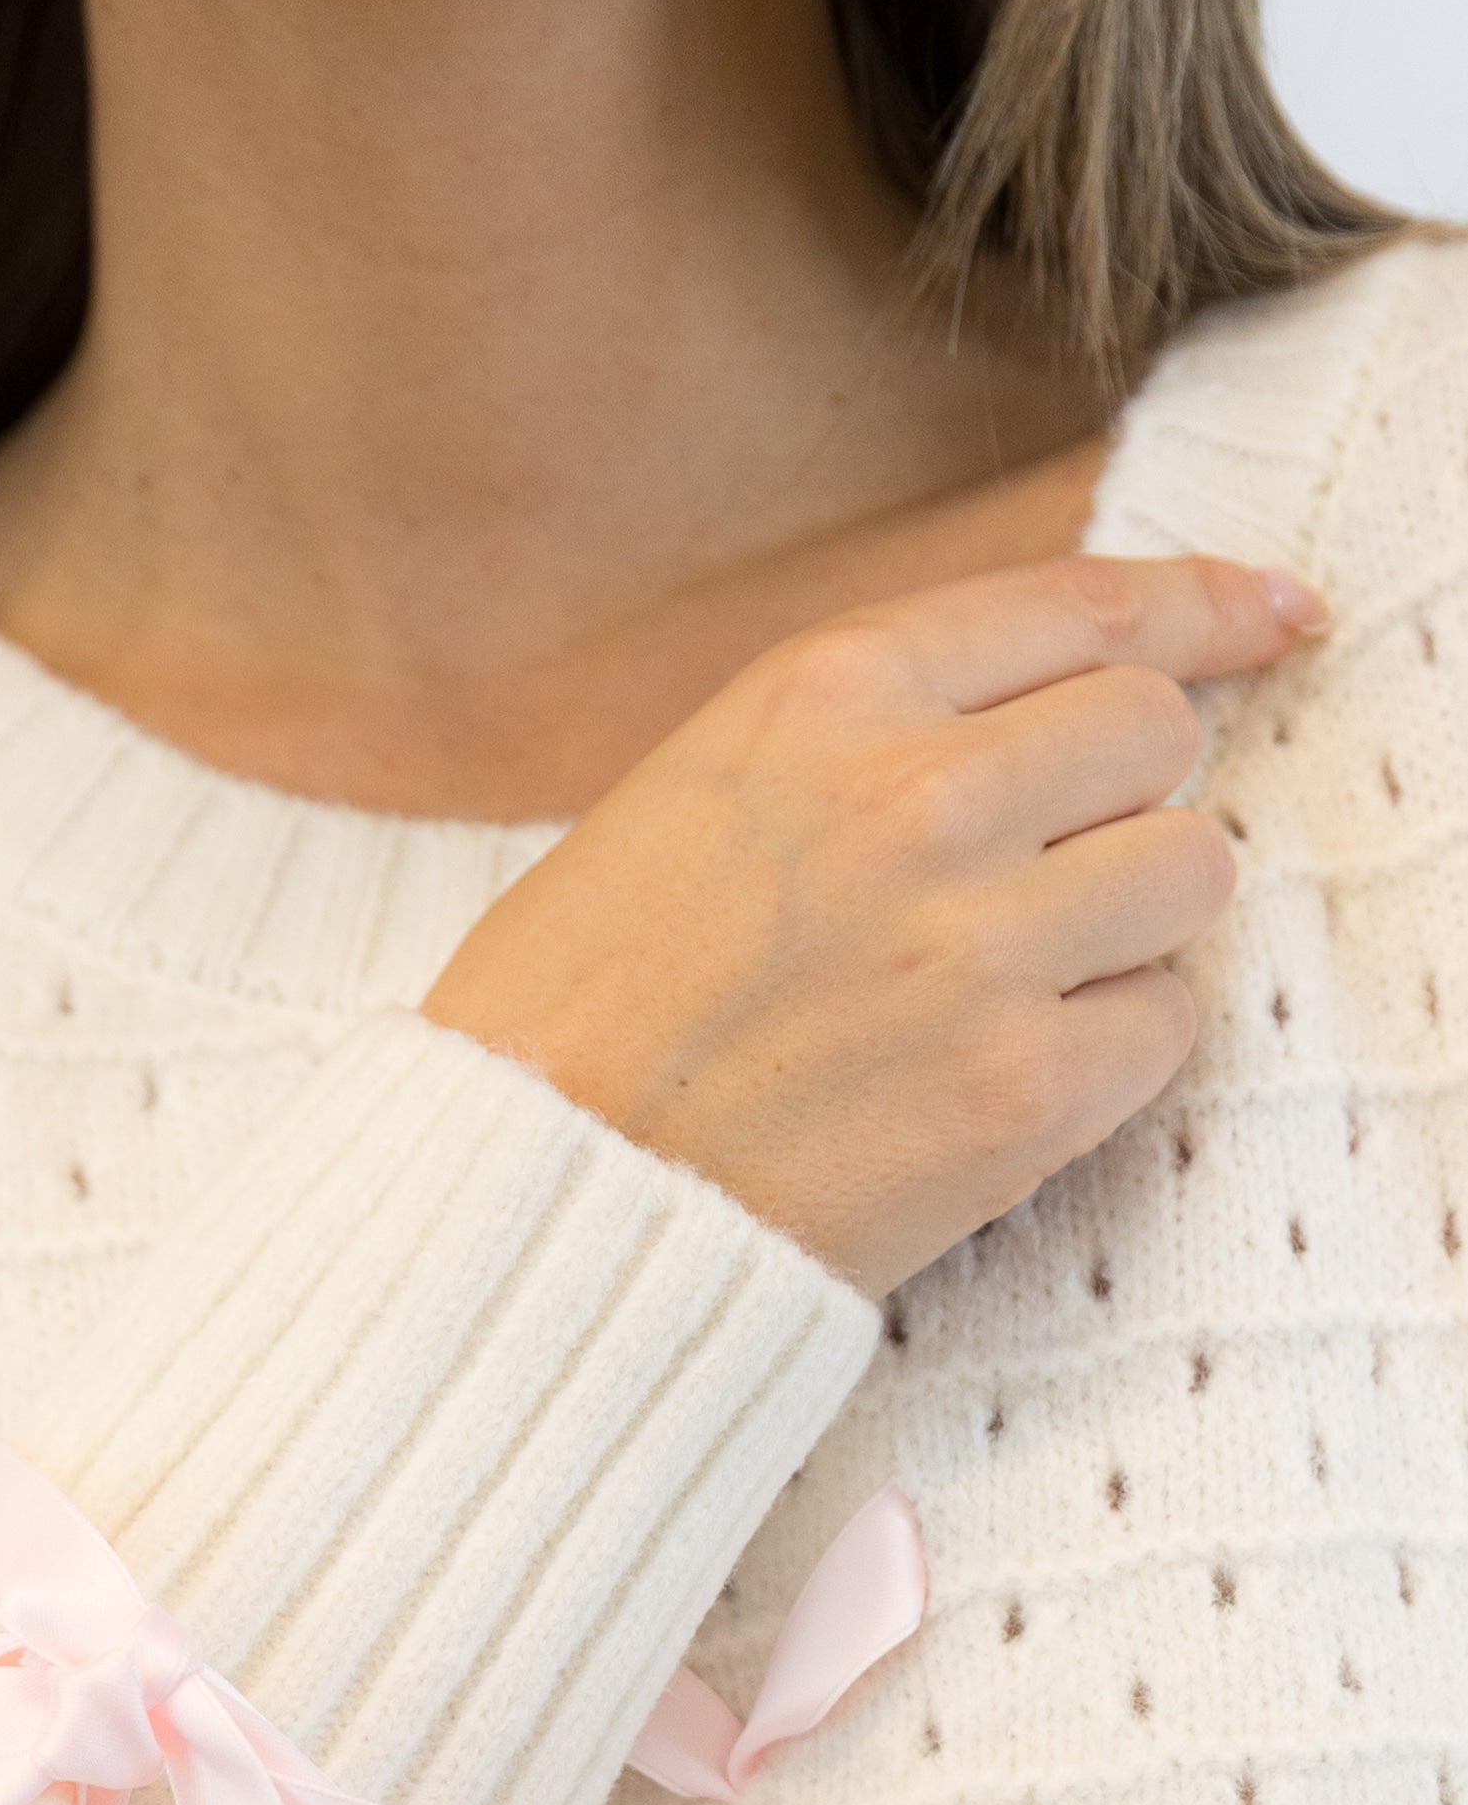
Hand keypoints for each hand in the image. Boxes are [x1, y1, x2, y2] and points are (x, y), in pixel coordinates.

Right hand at [422, 554, 1322, 1297]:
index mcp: (825, 696)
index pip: (1081, 607)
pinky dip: (1108, 1051)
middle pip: (1157, 733)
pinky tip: (996, 1074)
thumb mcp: (694, 790)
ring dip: (1127, 921)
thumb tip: (1051, 706)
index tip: (1271, 616)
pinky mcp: (1024, 1092)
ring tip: (1010, 981)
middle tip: (1043, 868)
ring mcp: (982, 946)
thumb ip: (867, 730)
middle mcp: (919, 796)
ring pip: (1193, 871)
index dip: (1203, 607)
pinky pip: (1165, 1025)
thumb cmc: (577, 1005)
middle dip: (1123, 792)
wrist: (532, 1197)